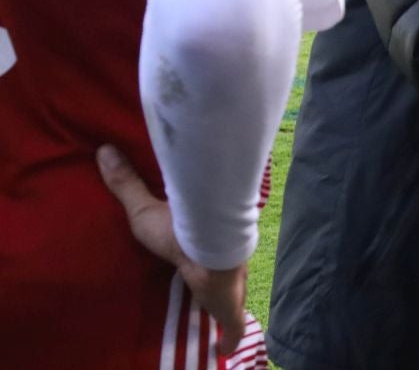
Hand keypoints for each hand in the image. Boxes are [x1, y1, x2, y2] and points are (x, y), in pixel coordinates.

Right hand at [97, 145, 247, 357]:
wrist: (211, 252)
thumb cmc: (182, 232)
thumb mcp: (145, 211)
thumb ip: (126, 184)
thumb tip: (105, 150)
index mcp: (208, 246)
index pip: (211, 250)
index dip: (209, 254)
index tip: (207, 257)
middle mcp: (224, 266)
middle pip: (225, 276)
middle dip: (221, 283)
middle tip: (214, 292)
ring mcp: (229, 289)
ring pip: (230, 299)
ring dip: (226, 307)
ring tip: (225, 318)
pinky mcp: (229, 309)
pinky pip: (231, 328)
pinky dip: (228, 339)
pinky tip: (225, 351)